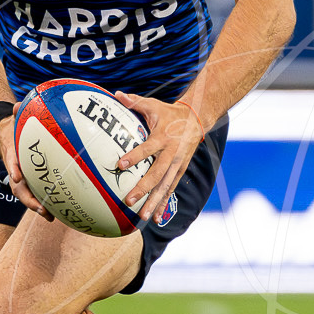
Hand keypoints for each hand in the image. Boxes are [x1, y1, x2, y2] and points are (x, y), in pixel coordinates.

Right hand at [0, 118, 52, 219]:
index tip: (17, 175)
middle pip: (18, 187)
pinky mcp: (29, 181)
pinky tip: (57, 213)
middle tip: (41, 208)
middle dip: (28, 199)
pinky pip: (35, 193)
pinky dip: (44, 203)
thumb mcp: (13, 117)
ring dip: (37, 206)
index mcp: (11, 153)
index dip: (13, 168)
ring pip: (26, 194)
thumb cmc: (13, 126)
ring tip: (50, 216)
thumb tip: (18, 105)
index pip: (11, 161)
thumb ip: (16, 111)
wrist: (3, 134)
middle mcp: (15, 169)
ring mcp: (21, 177)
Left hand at [114, 92, 204, 221]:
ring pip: (165, 186)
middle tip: (129, 200)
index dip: (135, 156)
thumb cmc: (169, 113)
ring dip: (154, 202)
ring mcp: (177, 165)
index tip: (120, 164)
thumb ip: (134, 102)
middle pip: (157, 174)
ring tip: (143, 217)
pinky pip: (170, 189)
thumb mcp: (153, 105)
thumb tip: (116, 94)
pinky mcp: (179, 171)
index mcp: (163, 137)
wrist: (197, 120)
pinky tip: (155, 218)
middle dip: (144, 188)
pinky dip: (163, 204)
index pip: (148, 148)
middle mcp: (171, 154)